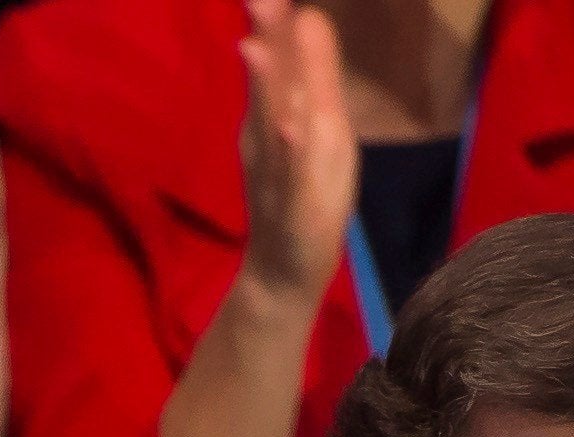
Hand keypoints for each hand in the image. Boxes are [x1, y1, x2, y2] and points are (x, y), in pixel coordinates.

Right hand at [235, 0, 361, 307]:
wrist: (282, 274)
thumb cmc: (301, 200)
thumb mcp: (314, 136)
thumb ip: (301, 84)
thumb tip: (284, 31)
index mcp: (279, 115)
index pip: (280, 58)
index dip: (276, 22)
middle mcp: (271, 135)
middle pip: (271, 79)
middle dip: (269, 38)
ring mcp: (279, 170)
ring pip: (276, 121)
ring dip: (270, 86)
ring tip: (260, 48)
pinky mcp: (294, 204)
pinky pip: (292, 174)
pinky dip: (290, 151)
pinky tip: (290, 127)